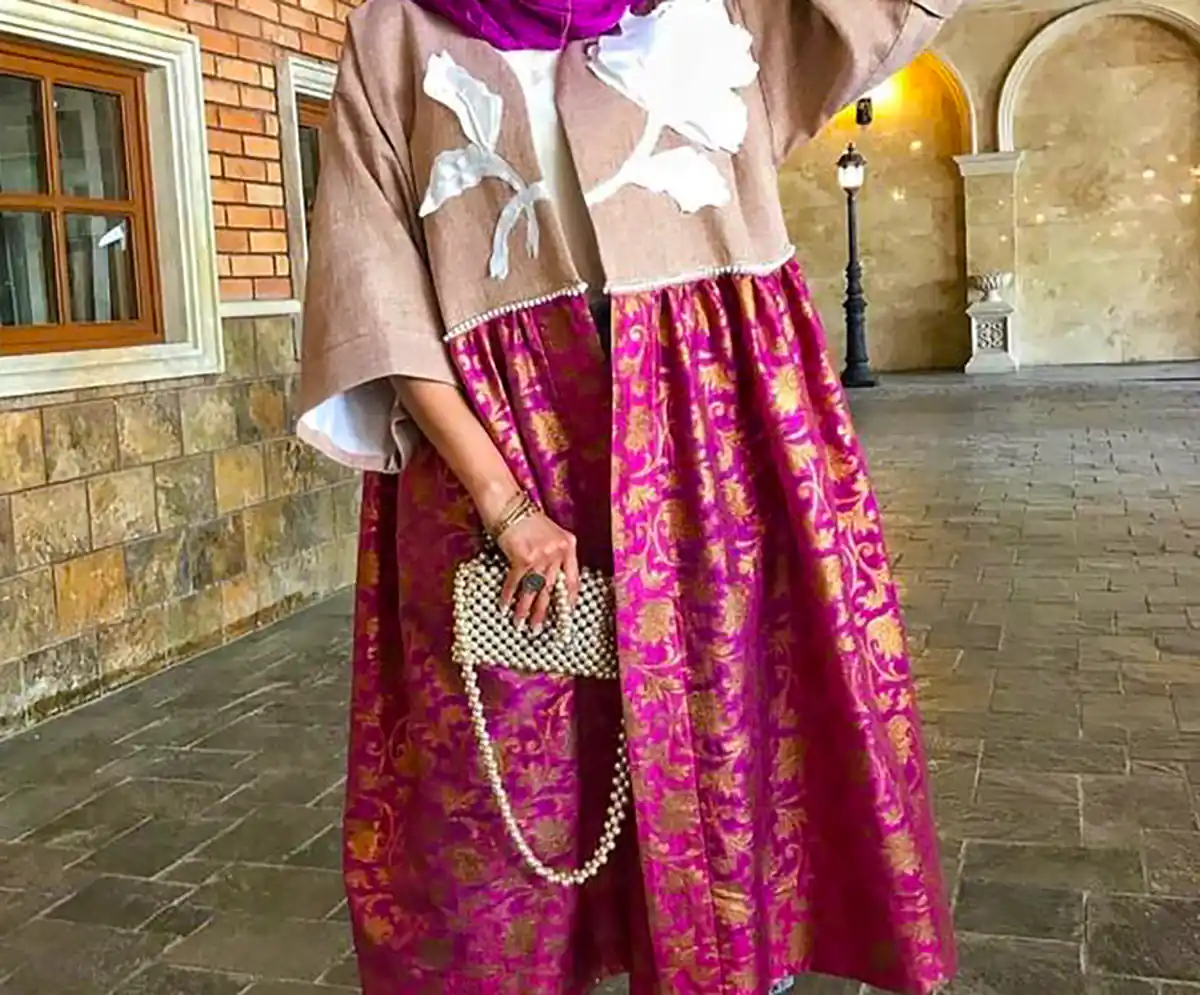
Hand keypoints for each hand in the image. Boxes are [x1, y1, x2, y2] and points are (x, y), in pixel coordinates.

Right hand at [495, 512, 579, 632]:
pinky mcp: (522, 557)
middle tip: (539, 629)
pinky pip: (515, 583)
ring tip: (520, 624)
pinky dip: (508, 596)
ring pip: (533, 590)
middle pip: (552, 589)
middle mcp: (558, 551)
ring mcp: (541, 555)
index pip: (573, 579)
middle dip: (544, 612)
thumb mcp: (547, 534)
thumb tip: (548, 584)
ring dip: (525, 610)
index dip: (568, 600)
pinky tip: (503, 607)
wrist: (506, 501)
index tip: (565, 615)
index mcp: (568, 545)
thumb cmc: (524, 517)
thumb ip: (553, 554)